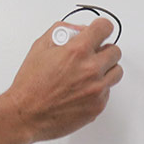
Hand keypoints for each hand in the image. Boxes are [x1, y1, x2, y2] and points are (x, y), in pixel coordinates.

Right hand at [3, 18, 122, 142]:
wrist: (26, 115)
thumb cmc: (30, 85)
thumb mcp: (39, 48)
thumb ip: (62, 32)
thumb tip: (78, 30)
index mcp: (77, 51)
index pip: (105, 28)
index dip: (100, 28)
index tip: (99, 31)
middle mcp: (91, 69)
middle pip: (115, 51)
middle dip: (102, 50)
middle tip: (89, 56)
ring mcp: (97, 89)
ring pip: (116, 71)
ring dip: (105, 70)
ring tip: (87, 74)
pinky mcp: (98, 105)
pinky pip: (108, 91)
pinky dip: (98, 89)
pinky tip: (81, 90)